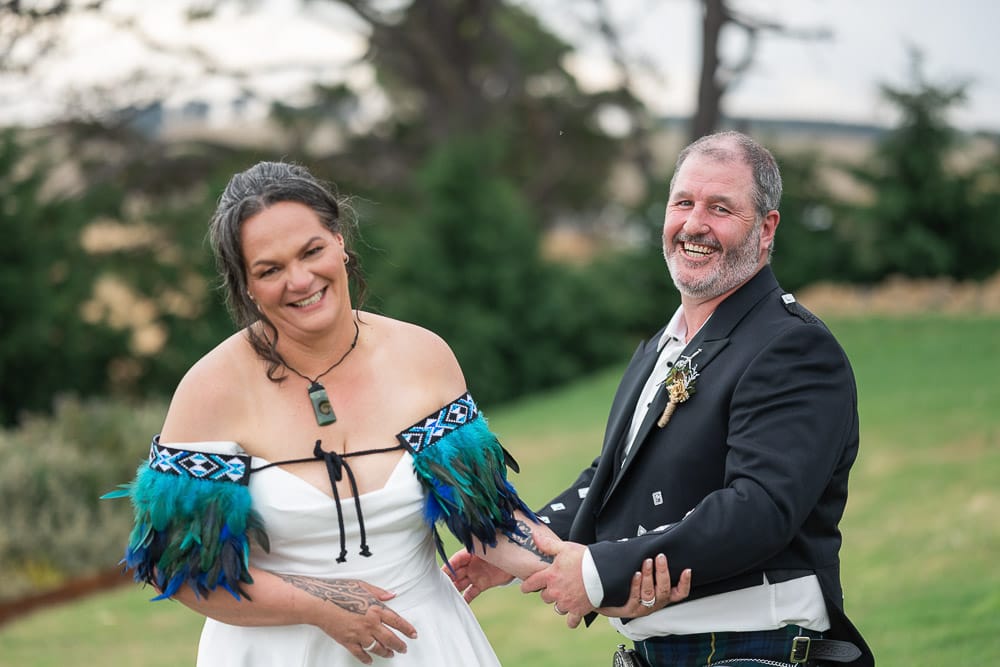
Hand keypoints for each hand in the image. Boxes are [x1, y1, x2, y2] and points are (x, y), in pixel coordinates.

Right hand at [293, 577, 417, 664]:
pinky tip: (370, 660)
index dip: (407, 629)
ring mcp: (360, 634)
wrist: (320, 603)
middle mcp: (370, 624)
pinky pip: (361, 654)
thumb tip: (392, 595)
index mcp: (376, 609)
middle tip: (404, 648)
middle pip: (391, 638)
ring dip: (387, 652)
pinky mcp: (348, 642)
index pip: (397, 621)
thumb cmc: (339, 591)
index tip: (413, 634)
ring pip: (378, 648)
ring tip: (391, 654)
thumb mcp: (362, 586)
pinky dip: (367, 658)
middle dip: (400, 645)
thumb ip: (379, 592)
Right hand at [445, 549, 513, 602]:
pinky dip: (465, 599)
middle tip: (439, 586)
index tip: (441, 572)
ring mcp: (475, 575)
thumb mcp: (489, 545)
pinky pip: (471, 593)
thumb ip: (480, 545)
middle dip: (447, 579)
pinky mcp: (482, 585)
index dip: (449, 566)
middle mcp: (470, 565)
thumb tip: (472, 538)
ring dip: (454, 589)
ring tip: (446, 596)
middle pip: (456, 573)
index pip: (456, 560)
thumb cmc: (502, 547)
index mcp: (470, 553)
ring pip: (460, 583)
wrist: (516, 559)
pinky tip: (459, 604)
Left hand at [519, 530, 593, 627]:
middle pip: (545, 597)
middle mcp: (555, 591)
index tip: (525, 588)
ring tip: (568, 596)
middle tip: (558, 586)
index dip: (527, 586)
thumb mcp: (565, 547)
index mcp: (550, 576)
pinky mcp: (577, 611)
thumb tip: (534, 536)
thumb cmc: (585, 558)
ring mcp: (566, 602)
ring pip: (557, 607)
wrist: (603, 572)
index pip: (531, 583)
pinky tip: (575, 613)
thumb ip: (547, 544)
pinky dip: (572, 619)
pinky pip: (571, 621)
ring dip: (561, 603)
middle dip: (549, 592)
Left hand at [597, 553, 690, 618]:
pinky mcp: (629, 610)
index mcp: (662, 596)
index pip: (679, 593)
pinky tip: (636, 574)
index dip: (685, 583)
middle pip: (664, 590)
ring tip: (647, 562)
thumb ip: (651, 564)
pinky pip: (634, 597)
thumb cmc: (628, 583)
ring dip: (649, 576)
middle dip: (663, 572)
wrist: (605, 598)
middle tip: (660, 557)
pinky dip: (636, 584)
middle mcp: (655, 604)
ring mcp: (642, 608)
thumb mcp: (644, 575)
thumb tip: (653, 544)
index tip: (687, 570)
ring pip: (650, 593)